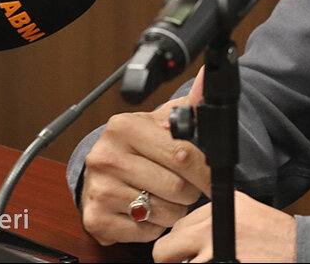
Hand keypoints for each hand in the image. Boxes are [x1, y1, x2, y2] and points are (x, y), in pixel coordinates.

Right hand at [80, 69, 209, 244]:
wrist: (103, 170)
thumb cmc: (140, 146)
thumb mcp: (163, 120)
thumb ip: (191, 104)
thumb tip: (208, 76)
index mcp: (124, 127)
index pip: (182, 154)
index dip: (204, 171)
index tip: (212, 178)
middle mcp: (106, 157)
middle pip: (176, 187)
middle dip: (190, 191)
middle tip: (184, 186)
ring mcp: (99, 189)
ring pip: (164, 212)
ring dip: (174, 210)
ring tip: (163, 196)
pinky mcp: (97, 218)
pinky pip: (146, 232)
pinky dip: (154, 226)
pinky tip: (146, 211)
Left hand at [152, 191, 296, 262]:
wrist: (300, 248)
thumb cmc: (275, 235)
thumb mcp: (244, 211)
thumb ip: (214, 219)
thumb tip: (187, 234)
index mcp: (218, 207)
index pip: (178, 227)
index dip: (179, 245)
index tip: (183, 253)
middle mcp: (212, 226)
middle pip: (166, 248)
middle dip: (170, 261)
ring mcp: (216, 250)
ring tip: (210, 262)